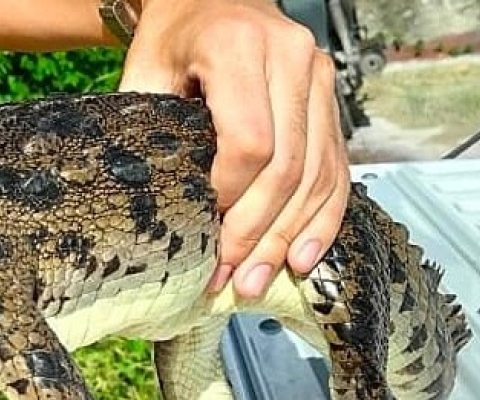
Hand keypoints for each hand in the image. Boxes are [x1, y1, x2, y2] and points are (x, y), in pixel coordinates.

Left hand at [118, 0, 348, 297]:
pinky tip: (303, 257)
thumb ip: (147, 129)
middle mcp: (291, 58)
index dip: (228, 198)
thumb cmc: (171, 37)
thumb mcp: (144, 72)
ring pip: (316, 173)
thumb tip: (149, 209)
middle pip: (286, 166)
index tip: (202, 234)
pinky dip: (321, 217)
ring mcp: (318, 76)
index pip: (248, 143)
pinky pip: (335, 166)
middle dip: (258, 233)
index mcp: (238, 47)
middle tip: (232, 280)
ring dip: (287, 237)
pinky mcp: (329, 97)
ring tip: (258, 282)